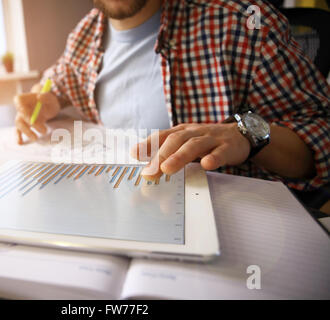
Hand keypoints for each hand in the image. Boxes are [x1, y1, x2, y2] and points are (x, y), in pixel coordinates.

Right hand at [14, 85, 60, 143]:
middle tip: (43, 130)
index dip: (21, 107)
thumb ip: (46, 96)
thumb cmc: (48, 100)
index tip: (27, 112)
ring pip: (20, 125)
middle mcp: (21, 108)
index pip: (18, 101)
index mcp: (25, 98)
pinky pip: (19, 131)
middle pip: (21, 115)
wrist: (49, 106)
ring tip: (36, 138)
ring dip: (27, 132)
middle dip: (30, 124)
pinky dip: (19, 137)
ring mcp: (22, 117)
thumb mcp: (51, 97)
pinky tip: (20, 143)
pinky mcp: (25, 125)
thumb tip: (39, 97)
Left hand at [131, 123, 250, 179]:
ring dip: (179, 157)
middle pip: (175, 141)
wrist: (240, 135)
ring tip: (167, 169)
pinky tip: (206, 165)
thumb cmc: (207, 141)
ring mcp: (211, 139)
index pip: (162, 136)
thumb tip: (140, 159)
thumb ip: (165, 150)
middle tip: (149, 172)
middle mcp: (194, 133)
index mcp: (182, 131)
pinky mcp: (227, 148)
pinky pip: (220, 152)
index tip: (134, 154)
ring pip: (194, 145)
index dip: (148, 144)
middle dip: (160, 155)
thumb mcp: (185, 142)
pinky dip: (213, 158)